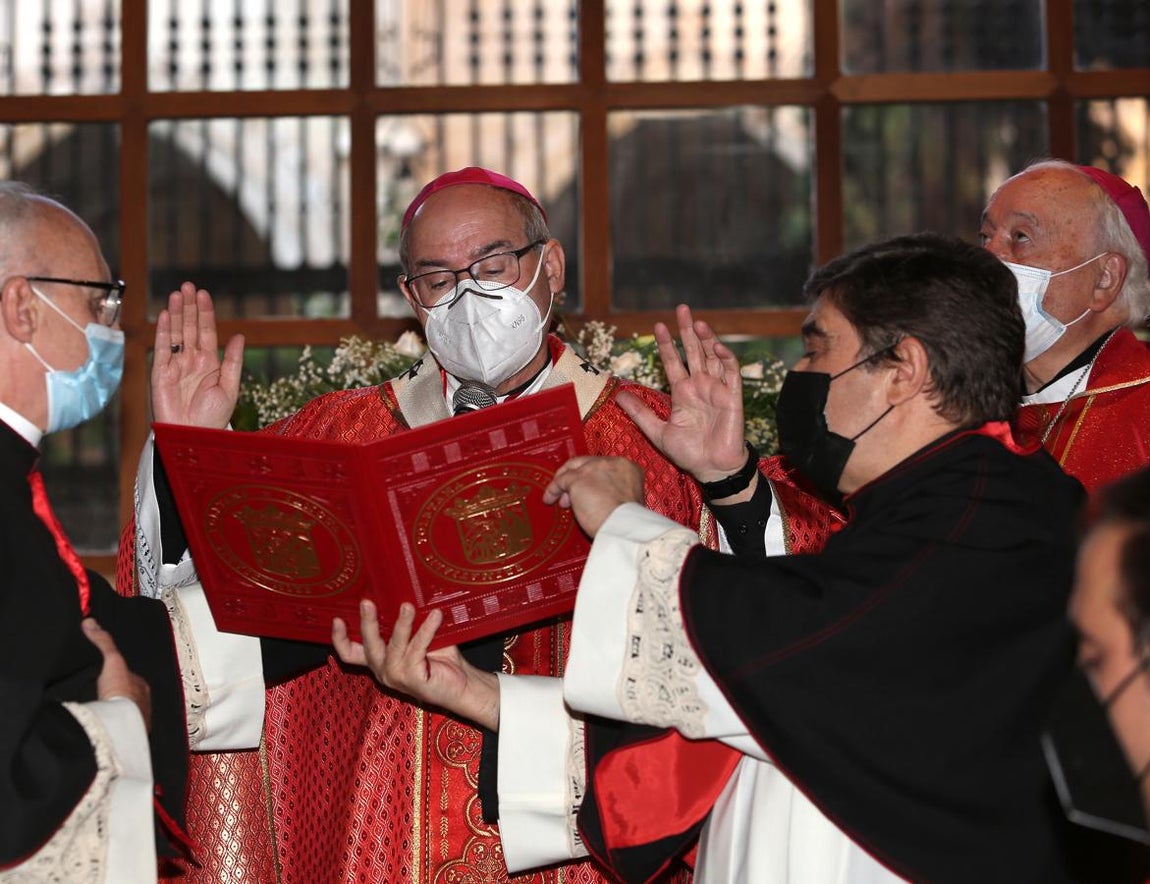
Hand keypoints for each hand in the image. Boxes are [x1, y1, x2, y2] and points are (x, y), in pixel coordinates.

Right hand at [83, 619, 151, 731]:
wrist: (120, 724)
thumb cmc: (121, 692)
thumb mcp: (112, 660)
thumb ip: (103, 642)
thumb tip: (91, 622)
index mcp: (141, 685)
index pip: (129, 676)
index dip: (118, 674)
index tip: (105, 675)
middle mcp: (142, 703)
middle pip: (127, 695)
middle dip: (116, 694)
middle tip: (99, 694)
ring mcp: (136, 720)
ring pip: (125, 712)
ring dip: (114, 711)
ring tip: (98, 711)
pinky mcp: (127, 735)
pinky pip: (119, 727)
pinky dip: (111, 725)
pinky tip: (101, 726)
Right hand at [151, 282, 244, 427]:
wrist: (193, 436)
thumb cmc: (213, 417)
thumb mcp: (230, 386)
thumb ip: (233, 360)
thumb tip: (239, 335)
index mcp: (210, 362)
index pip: (206, 331)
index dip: (205, 312)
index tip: (203, 293)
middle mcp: (191, 360)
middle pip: (190, 327)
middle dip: (189, 307)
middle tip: (188, 285)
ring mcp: (175, 365)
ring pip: (175, 333)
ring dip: (176, 314)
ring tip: (177, 294)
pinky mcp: (160, 373)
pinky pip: (161, 348)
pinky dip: (163, 332)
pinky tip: (165, 315)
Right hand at [332, 601, 499, 730]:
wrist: (463, 683)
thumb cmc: (440, 658)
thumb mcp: (417, 637)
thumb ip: (406, 623)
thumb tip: (403, 590)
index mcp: (379, 660)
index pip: (350, 654)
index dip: (339, 638)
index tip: (337, 618)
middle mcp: (383, 670)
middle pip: (368, 647)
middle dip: (366, 623)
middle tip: (367, 603)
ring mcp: (397, 677)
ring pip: (394, 645)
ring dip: (402, 623)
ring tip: (408, 605)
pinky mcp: (414, 679)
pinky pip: (418, 648)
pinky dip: (426, 630)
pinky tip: (435, 616)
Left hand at [542, 455, 643, 537]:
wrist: (623, 528)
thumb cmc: (627, 522)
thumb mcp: (626, 500)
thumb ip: (611, 491)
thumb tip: (595, 496)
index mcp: (627, 467)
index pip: (604, 466)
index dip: (593, 477)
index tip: (589, 486)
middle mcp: (611, 463)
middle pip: (586, 463)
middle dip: (577, 478)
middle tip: (571, 494)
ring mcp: (593, 469)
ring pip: (572, 470)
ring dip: (564, 484)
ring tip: (562, 501)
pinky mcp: (577, 480)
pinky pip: (560, 482)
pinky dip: (553, 490)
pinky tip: (550, 499)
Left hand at [616, 304, 746, 482]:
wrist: (712, 469)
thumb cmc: (689, 452)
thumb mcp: (657, 432)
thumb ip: (639, 413)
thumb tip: (617, 395)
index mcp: (683, 392)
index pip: (673, 362)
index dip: (667, 345)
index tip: (657, 326)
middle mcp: (700, 386)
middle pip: (694, 352)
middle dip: (688, 331)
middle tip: (682, 309)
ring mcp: (717, 389)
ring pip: (713, 357)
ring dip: (707, 339)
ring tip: (698, 322)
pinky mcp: (733, 396)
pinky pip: (731, 372)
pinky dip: (726, 358)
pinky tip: (717, 346)